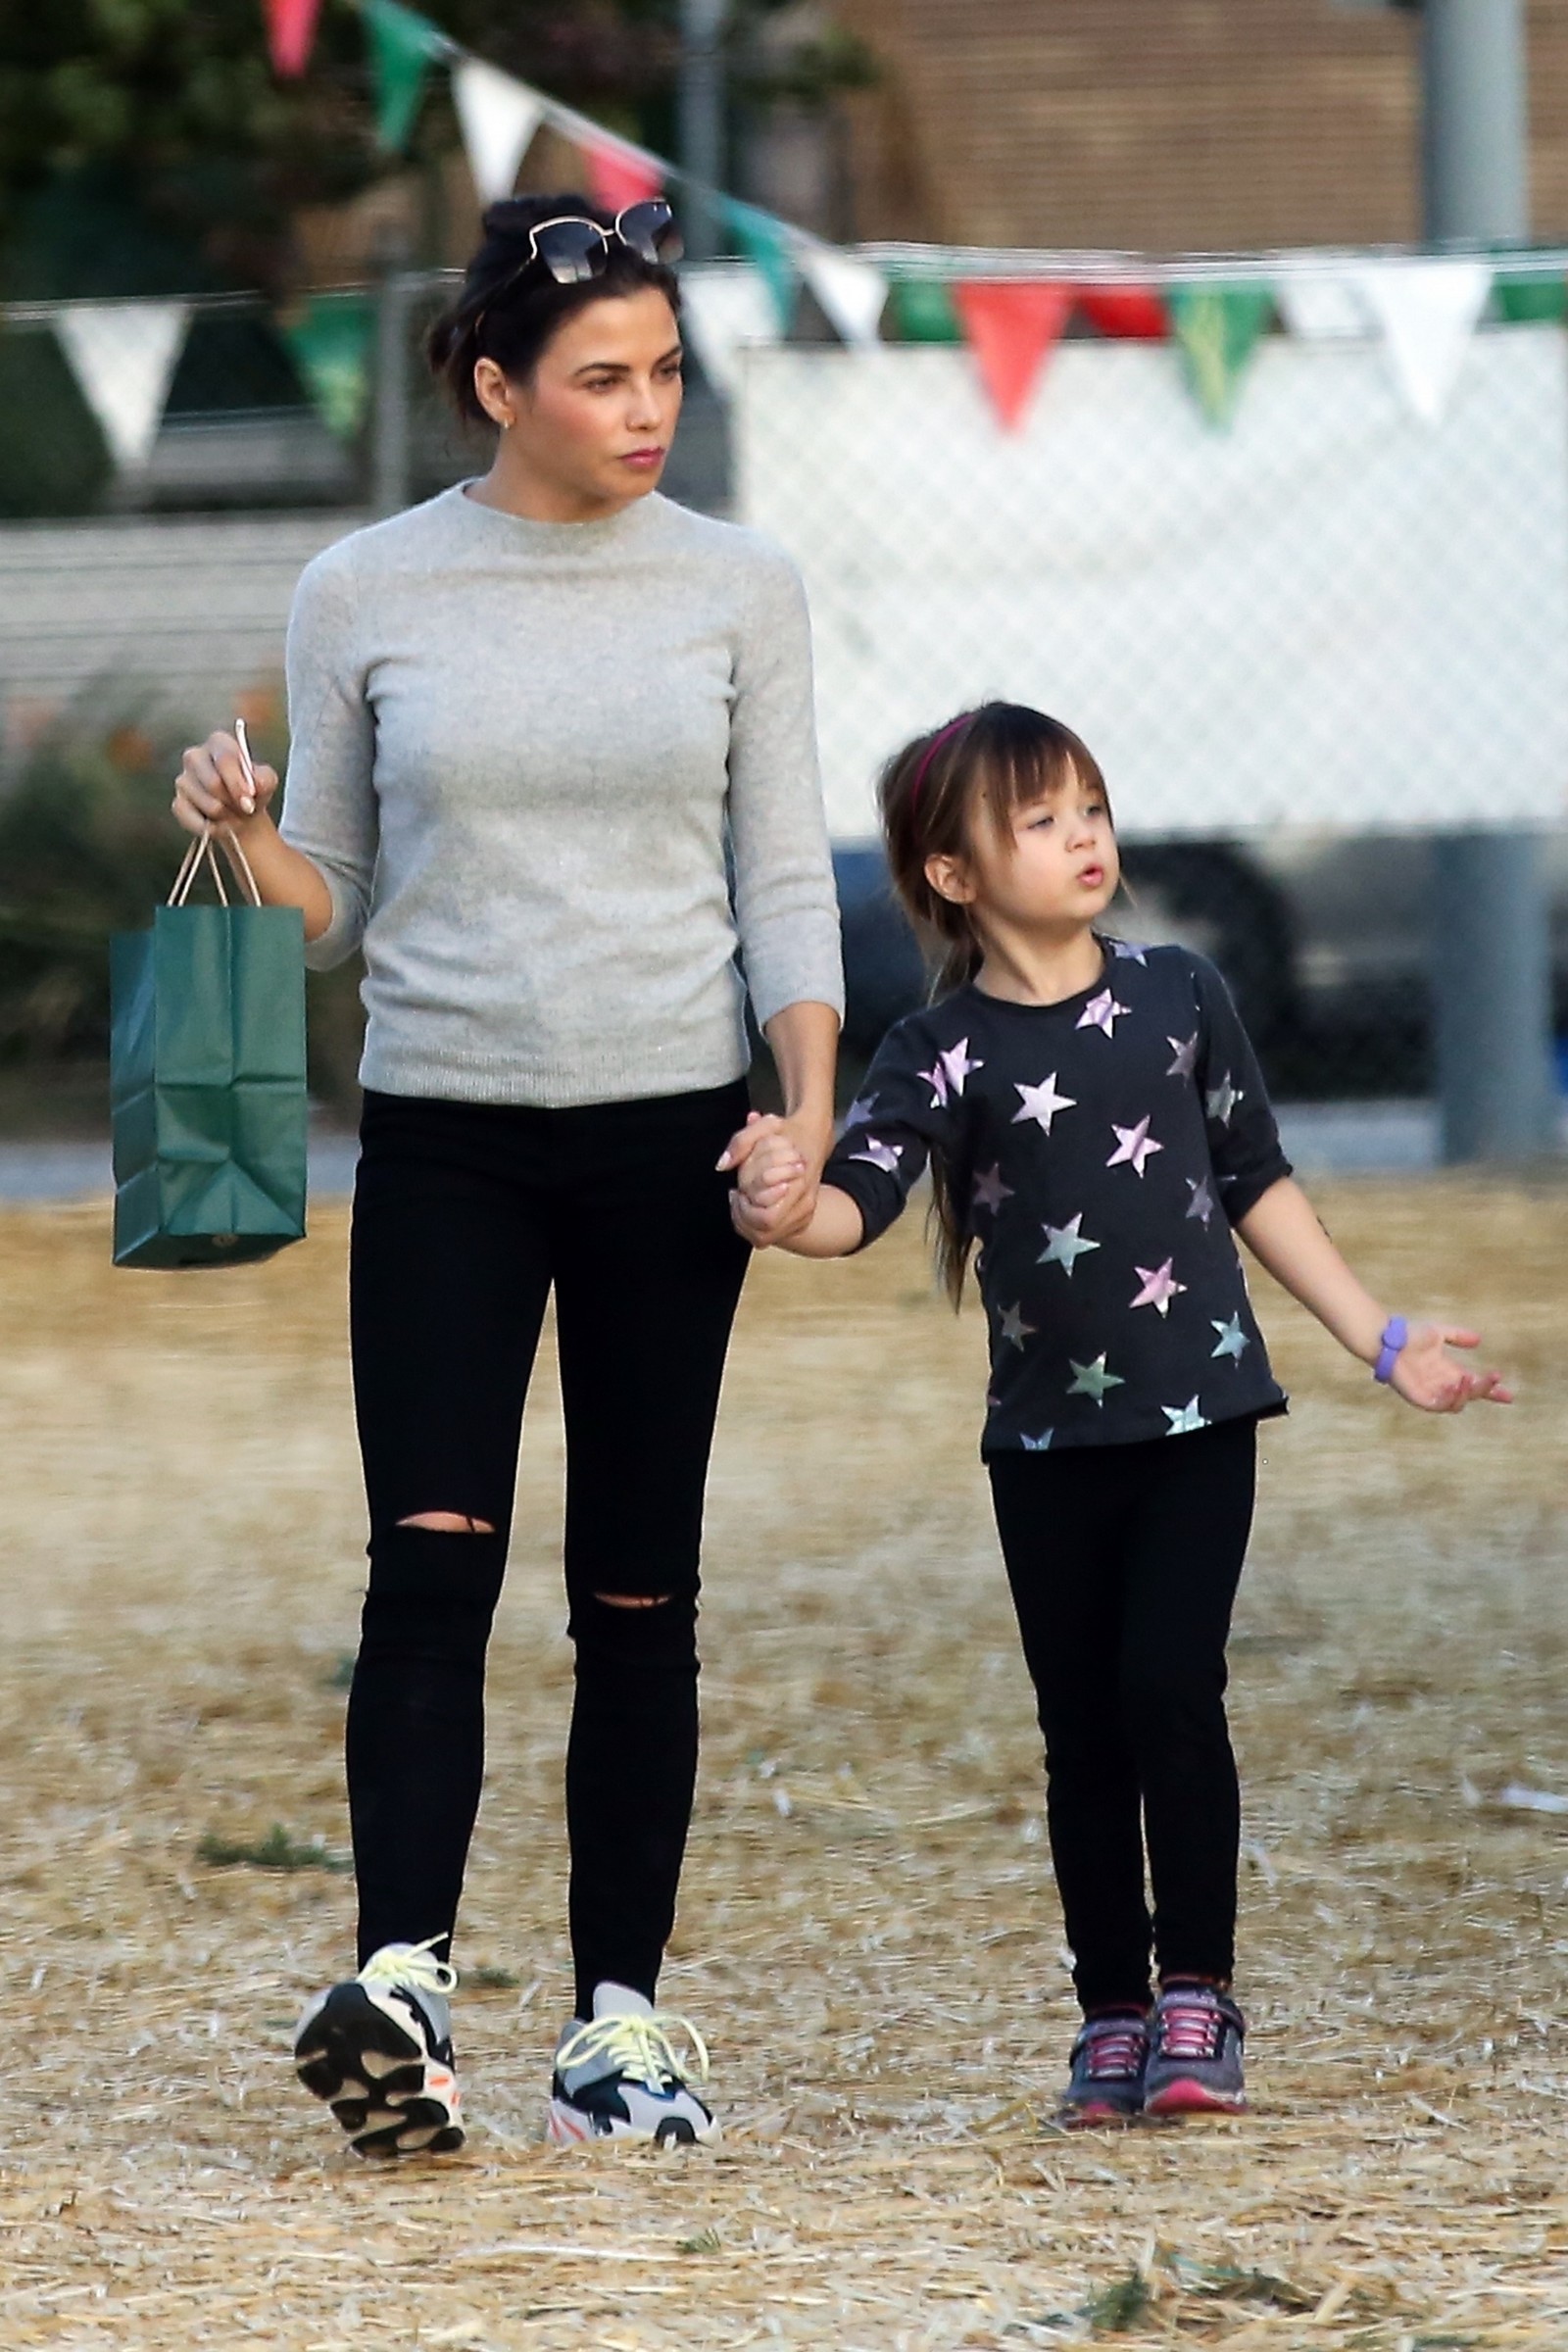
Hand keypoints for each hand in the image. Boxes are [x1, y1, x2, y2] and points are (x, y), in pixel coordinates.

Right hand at [173, 730, 278, 839]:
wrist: (243, 814)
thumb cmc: (252, 791)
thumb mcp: (266, 781)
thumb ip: (264, 779)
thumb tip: (254, 785)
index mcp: (218, 744)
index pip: (225, 758)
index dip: (237, 783)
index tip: (249, 800)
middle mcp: (195, 756)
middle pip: (212, 782)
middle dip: (231, 801)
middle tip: (244, 809)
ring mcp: (183, 780)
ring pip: (205, 803)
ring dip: (224, 816)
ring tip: (233, 816)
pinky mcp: (178, 803)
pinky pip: (190, 818)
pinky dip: (209, 828)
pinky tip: (219, 827)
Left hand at [718, 1109, 828, 1248]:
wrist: (815, 1137)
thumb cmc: (789, 1133)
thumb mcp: (765, 1126)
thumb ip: (741, 1142)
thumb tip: (722, 1165)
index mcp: (799, 1184)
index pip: (768, 1217)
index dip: (746, 1207)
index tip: (740, 1189)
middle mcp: (804, 1204)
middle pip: (764, 1231)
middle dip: (743, 1215)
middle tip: (738, 1194)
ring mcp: (803, 1215)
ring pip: (764, 1238)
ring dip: (745, 1222)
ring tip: (741, 1199)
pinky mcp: (799, 1220)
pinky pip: (769, 1236)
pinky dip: (751, 1225)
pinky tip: (749, 1205)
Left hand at [1389, 1322, 1512, 1412]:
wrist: (1389, 1338)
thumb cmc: (1409, 1335)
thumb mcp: (1439, 1333)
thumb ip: (1458, 1336)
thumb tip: (1479, 1340)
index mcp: (1449, 1371)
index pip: (1475, 1385)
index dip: (1492, 1390)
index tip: (1509, 1396)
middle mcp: (1442, 1384)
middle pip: (1471, 1395)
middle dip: (1486, 1389)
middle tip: (1495, 1377)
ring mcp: (1431, 1393)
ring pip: (1458, 1403)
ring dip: (1469, 1393)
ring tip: (1471, 1378)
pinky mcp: (1419, 1398)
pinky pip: (1440, 1406)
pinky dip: (1451, 1398)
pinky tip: (1457, 1384)